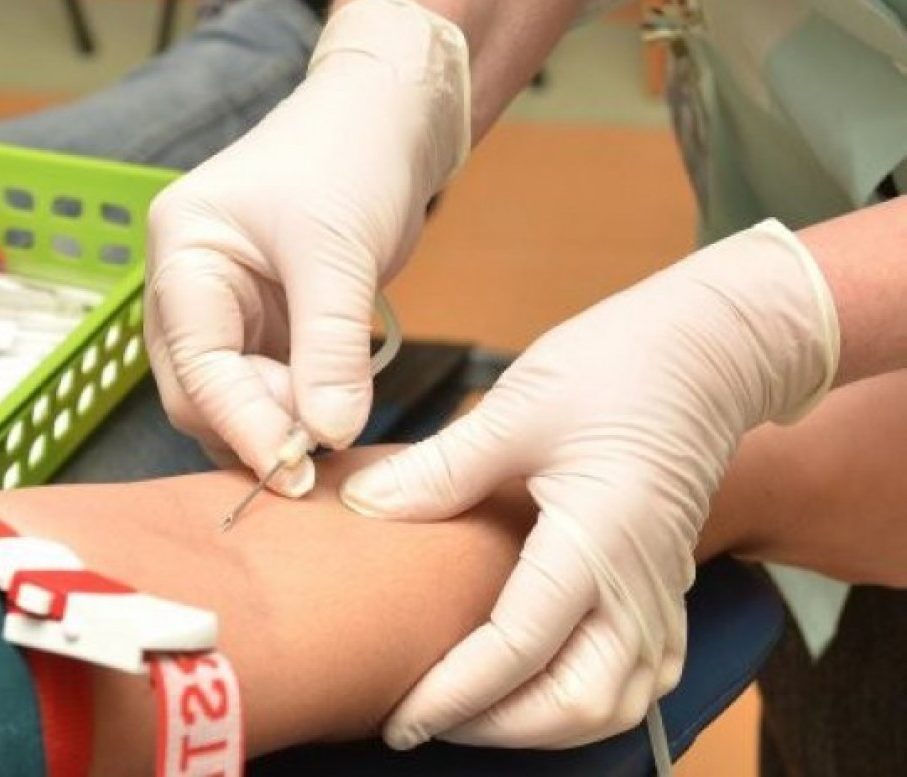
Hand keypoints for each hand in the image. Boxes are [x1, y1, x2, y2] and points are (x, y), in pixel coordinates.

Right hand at [145, 0, 468, 492]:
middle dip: (254, 428)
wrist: (382, 121)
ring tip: (330, 436)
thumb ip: (330, 347)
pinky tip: (328, 423)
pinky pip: (262, 387)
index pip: (197, 361)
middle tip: (316, 461)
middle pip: (197, 390)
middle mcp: (188, 287)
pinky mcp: (259, 325)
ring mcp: (221, 309)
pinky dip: (291, 411)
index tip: (292, 472)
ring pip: (228, 397)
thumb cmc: (350, 157)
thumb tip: (329, 435)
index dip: (243, 422)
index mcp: (183, 252)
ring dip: (273, 426)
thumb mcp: (338, 251)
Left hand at [341, 220, 839, 748]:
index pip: (519, 649)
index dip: (454, 693)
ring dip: (547, 725)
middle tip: (429, 718)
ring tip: (477, 712)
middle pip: (581, 705)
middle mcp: (639, 583)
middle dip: (501, 728)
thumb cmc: (620, 363)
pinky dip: (590, 700)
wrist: (710, 347)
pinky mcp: (667, 586)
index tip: (400, 716)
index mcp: (598, 540)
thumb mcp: (518, 409)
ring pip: (620, 704)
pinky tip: (542, 686)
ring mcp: (662, 590)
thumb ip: (440, 470)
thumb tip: (367, 506)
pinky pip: (642, 675)